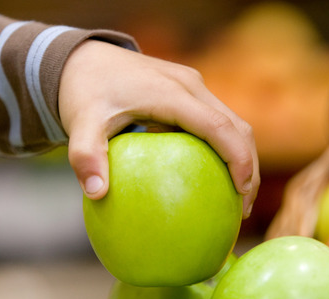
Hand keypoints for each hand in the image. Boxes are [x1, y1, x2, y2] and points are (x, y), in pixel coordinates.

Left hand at [59, 40, 259, 217]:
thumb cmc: (83, 92)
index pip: (219, 127)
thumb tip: (96, 193)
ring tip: (237, 200)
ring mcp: (193, 86)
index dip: (238, 159)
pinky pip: (217, 122)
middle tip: (242, 210)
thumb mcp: (79, 123)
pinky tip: (213, 180)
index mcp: (172, 93)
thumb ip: (85, 156)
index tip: (241, 193)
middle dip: (249, 166)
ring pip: (233, 123)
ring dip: (242, 158)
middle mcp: (190, 85)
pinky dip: (225, 150)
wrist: (81, 59)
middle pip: (238, 126)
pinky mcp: (189, 92)